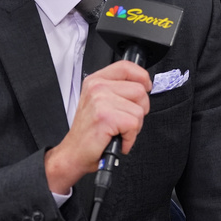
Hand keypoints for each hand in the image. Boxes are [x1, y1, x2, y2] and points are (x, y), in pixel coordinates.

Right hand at [44, 60, 152, 192]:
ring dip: (134, 126)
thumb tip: (143, 85)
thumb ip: (118, 89)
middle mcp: (97, 88)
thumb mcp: (100, 102)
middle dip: (140, 109)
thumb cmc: (90, 132)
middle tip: (124, 121)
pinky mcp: (106, 117)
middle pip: (139, 90)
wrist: (74, 153)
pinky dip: (130, 137)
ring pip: (139, 110)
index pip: (126, 67)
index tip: (146, 87)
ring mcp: (101, 101)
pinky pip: (134, 124)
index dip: (142, 76)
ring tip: (118, 131)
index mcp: (96, 81)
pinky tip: (118, 139)